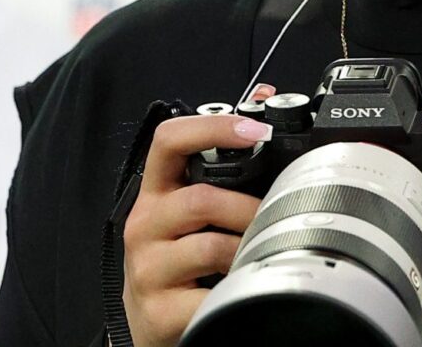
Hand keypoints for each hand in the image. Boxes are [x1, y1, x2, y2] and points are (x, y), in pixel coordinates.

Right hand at [122, 114, 270, 346]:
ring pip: (211, 247)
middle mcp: (145, 225)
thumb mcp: (190, 214)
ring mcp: (148, 268)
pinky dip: (237, 292)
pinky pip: (211, 296)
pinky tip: (242, 290)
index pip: (169, 141)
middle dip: (249, 209)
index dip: (211, 128)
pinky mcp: (159, 309)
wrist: (151, 326)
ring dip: (247, 250)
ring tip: (260, 256)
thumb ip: (223, 164)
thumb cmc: (177, 262)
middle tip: (275, 220)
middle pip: (201, 199)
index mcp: (155, 193)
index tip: (253, 130)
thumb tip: (262, 97)